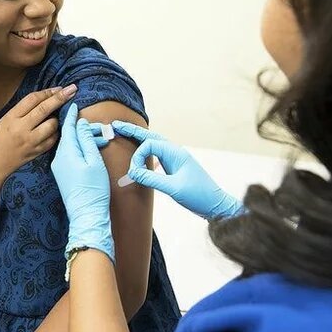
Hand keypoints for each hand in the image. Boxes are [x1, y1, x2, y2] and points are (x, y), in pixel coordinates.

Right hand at [0, 85, 77, 176]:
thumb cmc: (0, 137)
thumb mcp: (6, 119)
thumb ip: (24, 109)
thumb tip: (48, 97)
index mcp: (12, 117)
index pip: (32, 99)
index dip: (47, 92)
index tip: (59, 88)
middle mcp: (22, 129)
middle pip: (44, 109)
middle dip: (60, 97)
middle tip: (72, 89)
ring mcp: (31, 142)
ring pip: (52, 125)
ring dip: (57, 118)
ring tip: (54, 117)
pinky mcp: (38, 152)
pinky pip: (53, 138)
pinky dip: (55, 132)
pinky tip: (52, 130)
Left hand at [51, 103, 114, 261]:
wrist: (86, 215)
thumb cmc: (93, 189)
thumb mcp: (93, 161)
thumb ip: (86, 140)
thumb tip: (80, 124)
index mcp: (66, 152)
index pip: (68, 127)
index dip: (72, 115)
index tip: (73, 102)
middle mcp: (59, 158)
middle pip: (68, 136)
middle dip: (80, 128)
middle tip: (94, 125)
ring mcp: (59, 167)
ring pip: (69, 145)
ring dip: (81, 139)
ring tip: (97, 138)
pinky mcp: (62, 174)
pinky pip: (69, 155)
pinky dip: (78, 149)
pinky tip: (88, 149)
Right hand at [112, 121, 243, 219]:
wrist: (215, 205)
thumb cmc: (198, 195)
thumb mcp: (173, 188)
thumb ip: (151, 179)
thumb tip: (133, 172)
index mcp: (176, 153)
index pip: (149, 145)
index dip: (137, 157)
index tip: (134, 172)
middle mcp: (175, 152)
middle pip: (150, 137)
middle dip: (133, 131)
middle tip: (115, 125)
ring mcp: (175, 159)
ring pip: (153, 144)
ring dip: (139, 139)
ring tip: (123, 133)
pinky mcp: (175, 168)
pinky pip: (157, 155)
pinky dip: (145, 151)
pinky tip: (139, 152)